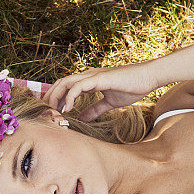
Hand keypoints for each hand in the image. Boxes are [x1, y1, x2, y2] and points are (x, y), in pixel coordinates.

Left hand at [42, 63, 158, 121]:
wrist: (147, 78)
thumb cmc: (132, 87)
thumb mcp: (109, 103)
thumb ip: (95, 109)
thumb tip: (82, 118)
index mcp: (89, 80)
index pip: (66, 86)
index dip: (55, 97)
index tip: (50, 111)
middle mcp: (88, 76)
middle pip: (61, 83)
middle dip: (50, 96)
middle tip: (45, 112)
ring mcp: (92, 76)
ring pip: (66, 83)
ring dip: (56, 96)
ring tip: (52, 110)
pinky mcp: (99, 78)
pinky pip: (79, 86)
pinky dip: (70, 97)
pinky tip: (68, 108)